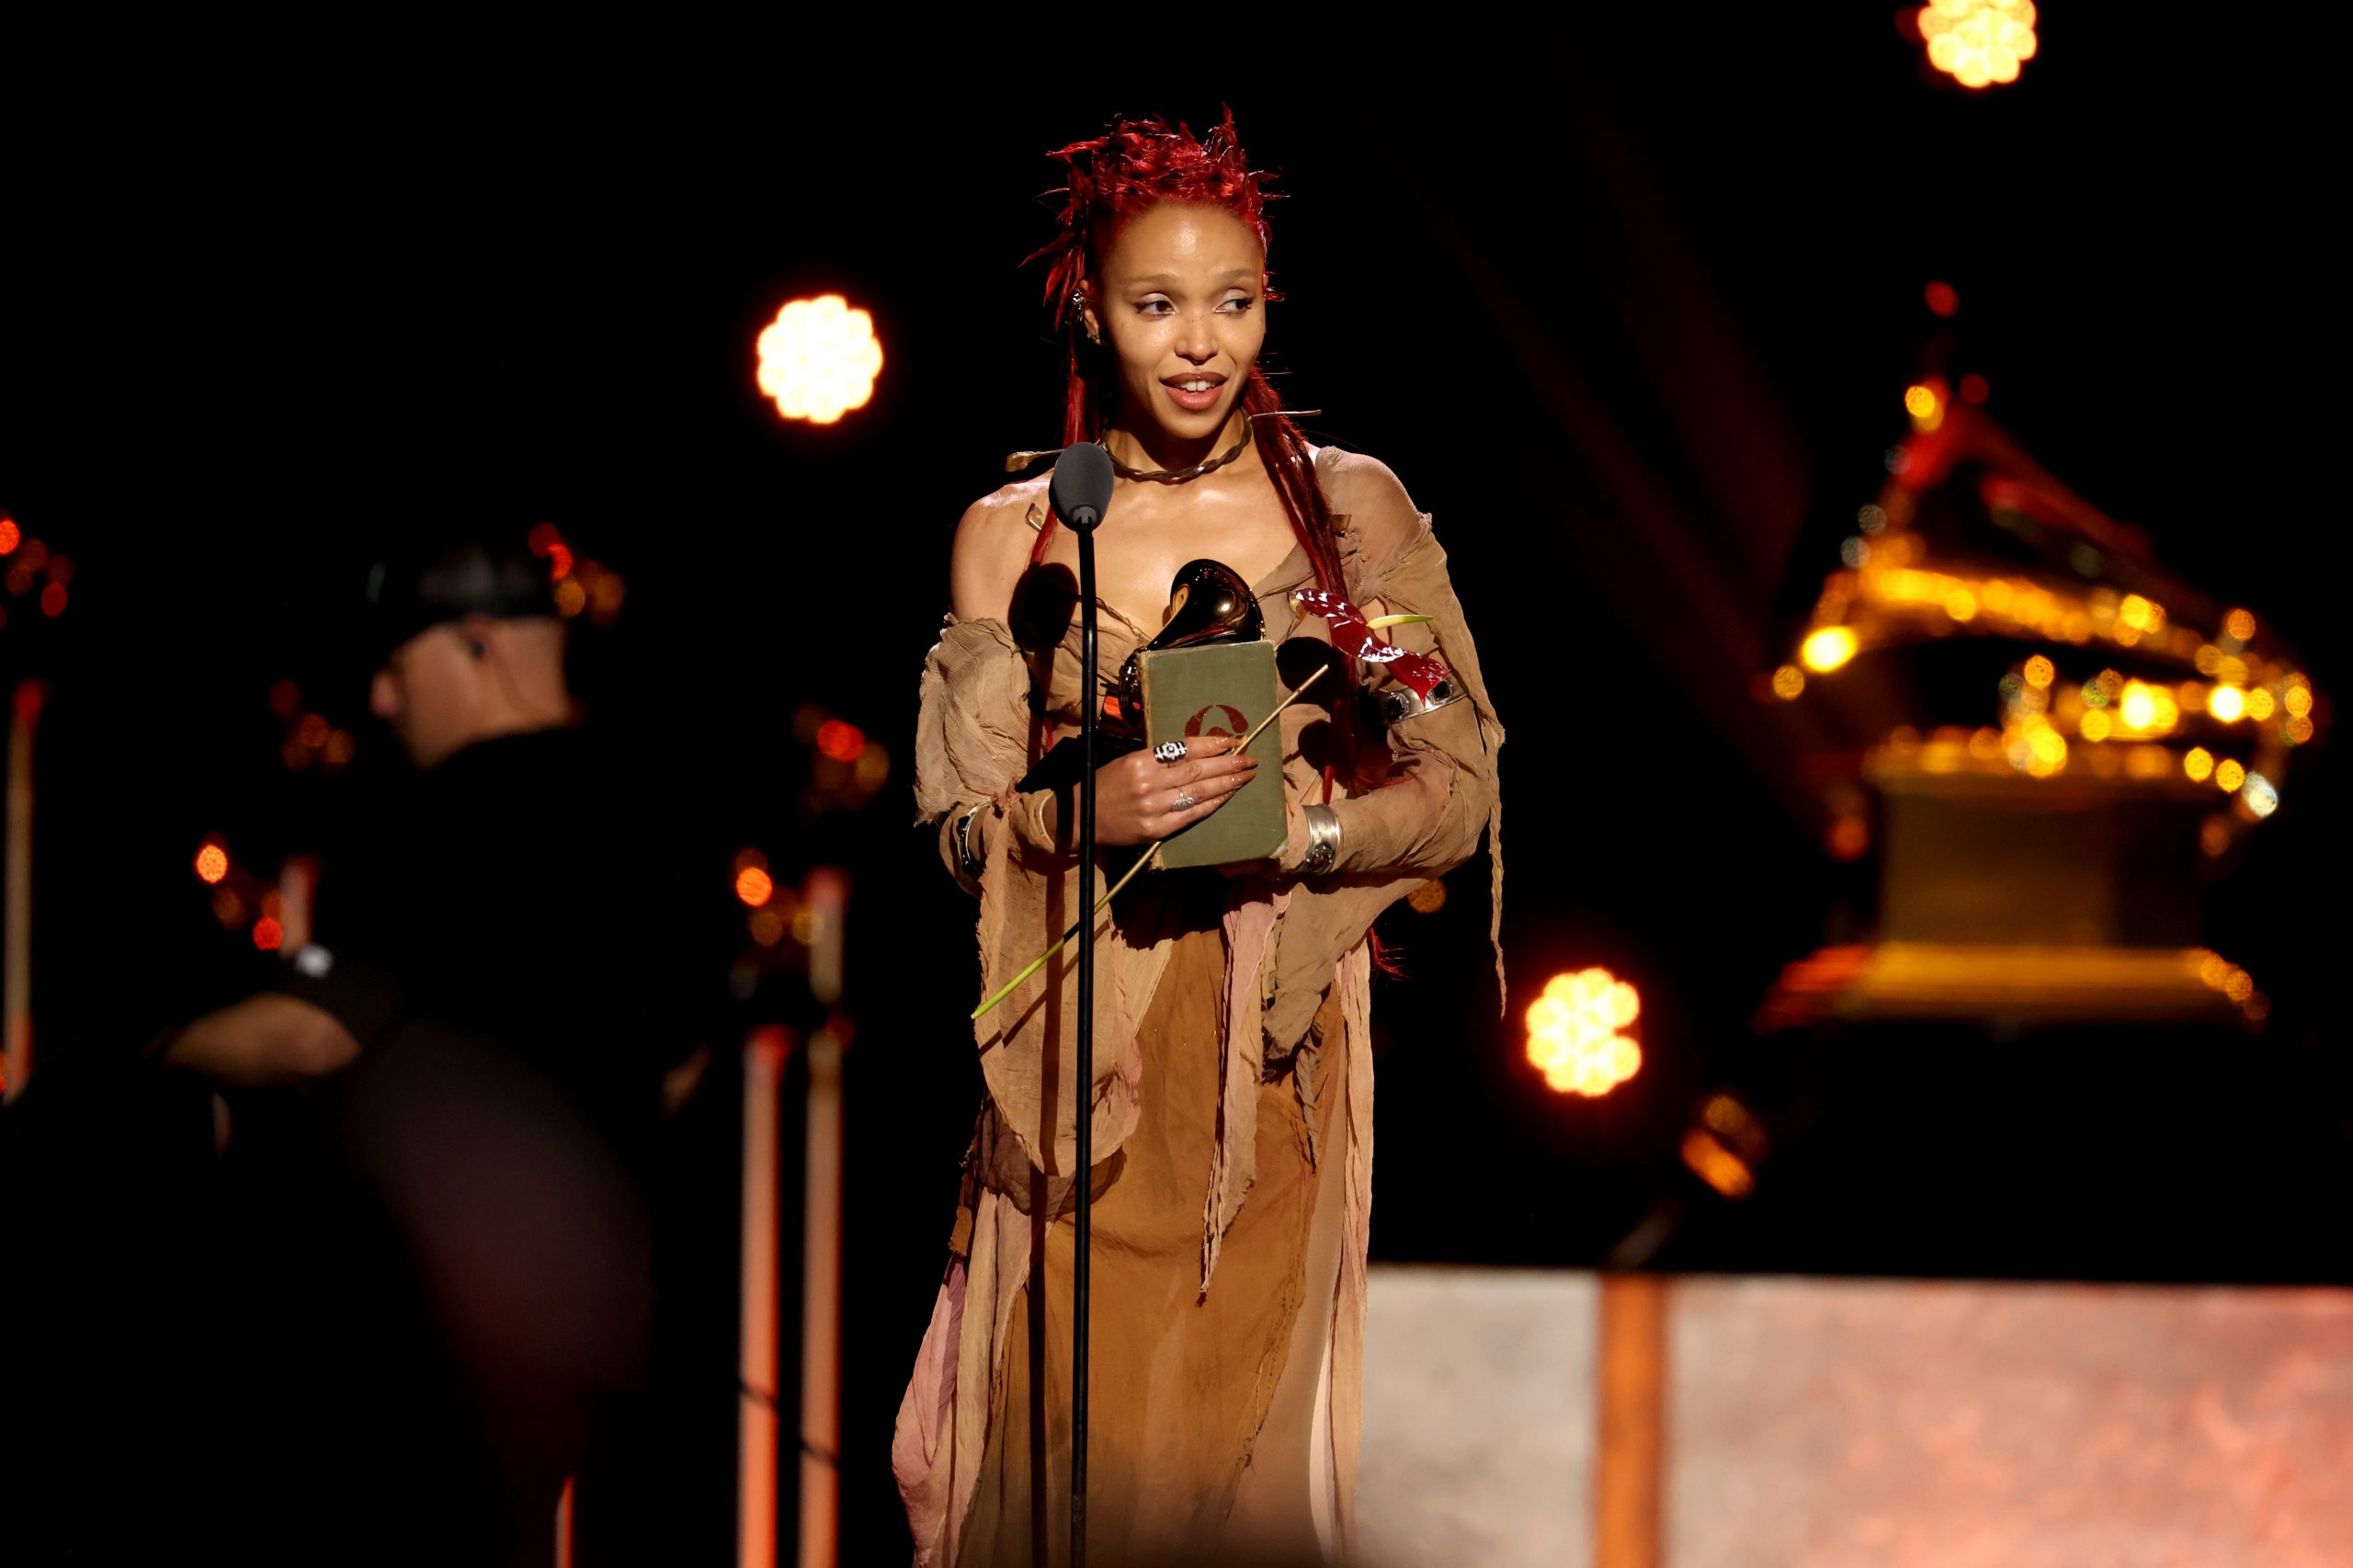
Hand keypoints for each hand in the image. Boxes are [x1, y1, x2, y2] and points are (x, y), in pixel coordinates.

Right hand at [1092, 735, 1257, 846]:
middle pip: (1197, 771)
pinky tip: (1227, 796)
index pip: (1185, 749)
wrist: (1081, 817)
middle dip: (1228, 764)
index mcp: (1141, 761)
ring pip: (1199, 793)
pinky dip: (1211, 805)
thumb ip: (1159, 757)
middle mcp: (1149, 783)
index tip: (1234, 740)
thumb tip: (1198, 752)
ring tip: (1246, 776)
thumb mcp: (1128, 761)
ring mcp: (1153, 808)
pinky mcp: (1155, 829)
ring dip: (1227, 784)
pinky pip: (1191, 815)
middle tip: (1250, 759)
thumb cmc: (1106, 784)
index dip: (1212, 745)